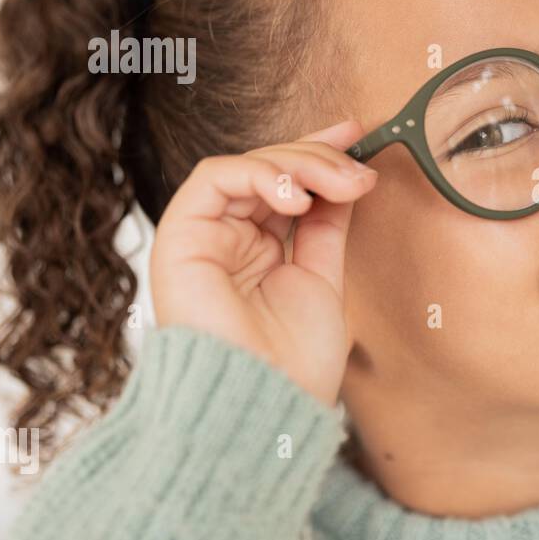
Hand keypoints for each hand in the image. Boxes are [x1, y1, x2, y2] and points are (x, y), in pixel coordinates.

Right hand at [150, 120, 376, 406]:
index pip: (284, 185)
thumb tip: (347, 176)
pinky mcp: (179, 237)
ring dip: (298, 164)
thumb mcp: (324, 279)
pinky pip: (214, 177)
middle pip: (268, 170)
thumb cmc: (293, 363)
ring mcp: (202, 237)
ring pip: (245, 166)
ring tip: (338, 184)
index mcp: (257, 252)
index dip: (317, 153)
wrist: (265, 405)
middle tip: (358, 170)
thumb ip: (326, 227)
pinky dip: (261, 174)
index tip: (357, 134)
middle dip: (318, 159)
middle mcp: (227, 240)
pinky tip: (296, 197)